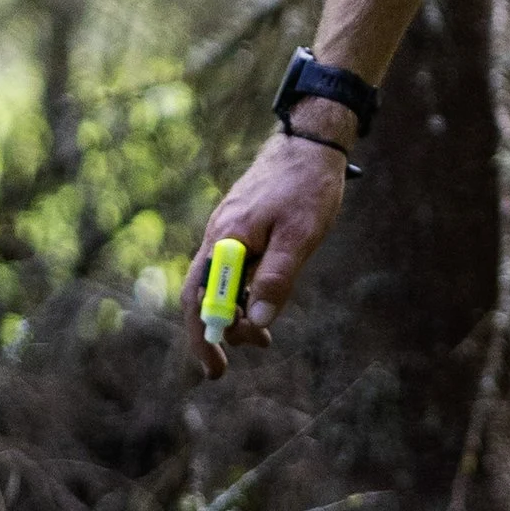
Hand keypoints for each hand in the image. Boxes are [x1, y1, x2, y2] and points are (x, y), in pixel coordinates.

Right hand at [178, 121, 349, 380]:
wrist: (310, 143)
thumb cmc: (307, 187)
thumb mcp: (300, 237)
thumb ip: (277, 278)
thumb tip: (259, 320)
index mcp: (226, 241)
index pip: (199, 300)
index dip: (203, 337)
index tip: (216, 367)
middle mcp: (219, 238)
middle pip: (204, 296)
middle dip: (220, 331)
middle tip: (243, 357)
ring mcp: (228, 232)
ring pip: (221, 284)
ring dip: (237, 312)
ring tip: (264, 336)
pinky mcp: (241, 228)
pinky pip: (234, 269)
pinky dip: (245, 291)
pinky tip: (266, 300)